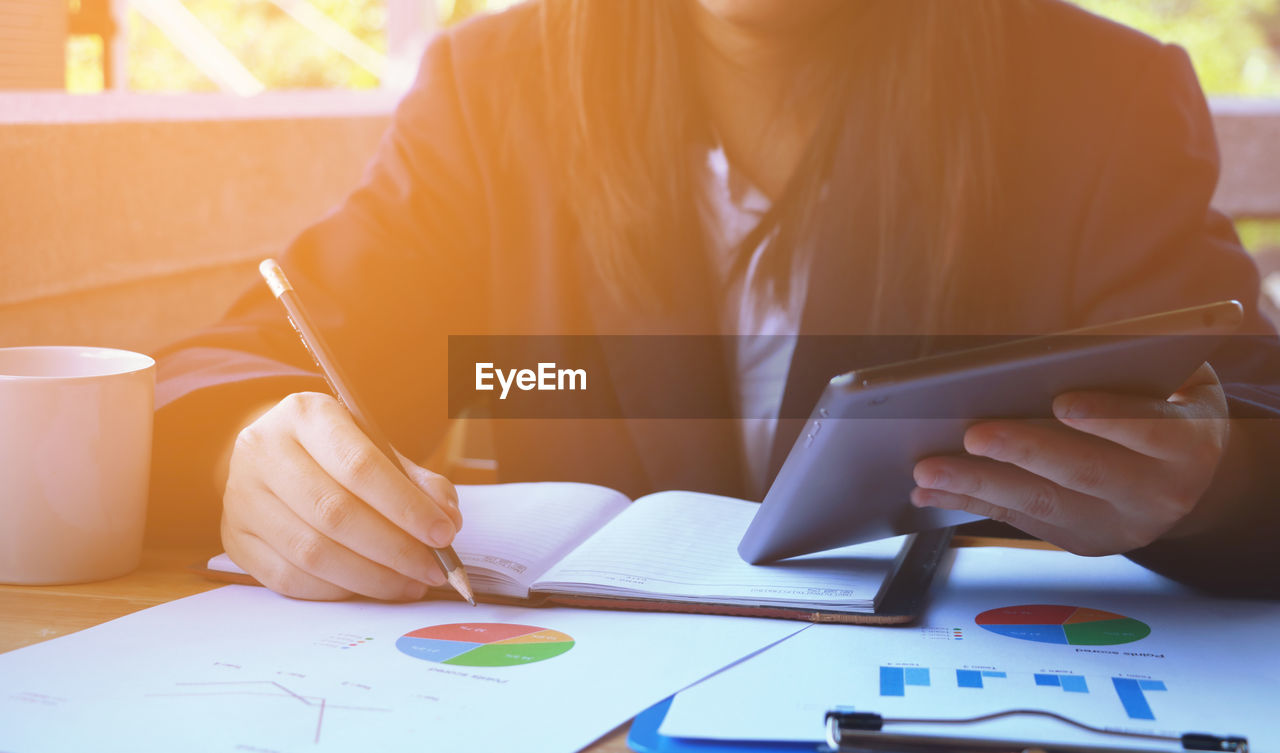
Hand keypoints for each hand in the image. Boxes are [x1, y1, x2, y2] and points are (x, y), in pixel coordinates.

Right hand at [221, 392, 462, 599]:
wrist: (272, 453)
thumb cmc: (334, 452)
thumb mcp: (376, 447)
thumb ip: (415, 481)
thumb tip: (447, 520)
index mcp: (304, 414)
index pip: (360, 466)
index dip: (405, 506)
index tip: (442, 533)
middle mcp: (263, 450)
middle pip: (336, 514)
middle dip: (395, 549)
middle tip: (433, 569)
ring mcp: (241, 497)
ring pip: (313, 552)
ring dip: (372, 577)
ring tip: (410, 584)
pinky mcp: (234, 539)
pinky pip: (289, 579)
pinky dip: (338, 590)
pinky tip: (370, 587)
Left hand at [910, 363, 1228, 555]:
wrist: (1188, 476)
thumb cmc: (1167, 404)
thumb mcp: (1176, 379)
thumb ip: (1138, 365)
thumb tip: (1070, 350)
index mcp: (1188, 446)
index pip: (1151, 430)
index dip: (1109, 418)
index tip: (1063, 402)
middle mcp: (1159, 494)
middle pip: (1084, 473)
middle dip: (1023, 452)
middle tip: (971, 435)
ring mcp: (1117, 525)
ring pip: (1042, 505)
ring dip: (978, 485)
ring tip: (926, 469)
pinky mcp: (1081, 540)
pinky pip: (1018, 520)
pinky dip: (969, 502)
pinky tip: (928, 490)